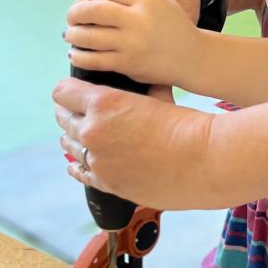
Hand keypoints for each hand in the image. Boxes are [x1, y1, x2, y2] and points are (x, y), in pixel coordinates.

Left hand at [53, 77, 222, 207]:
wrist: (204, 161)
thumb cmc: (189, 127)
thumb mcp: (161, 96)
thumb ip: (142, 91)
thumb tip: (143, 84)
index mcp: (104, 103)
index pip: (63, 92)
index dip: (69, 90)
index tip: (74, 93)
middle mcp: (93, 131)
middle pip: (63, 117)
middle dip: (71, 112)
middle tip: (79, 112)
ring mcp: (98, 160)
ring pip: (69, 144)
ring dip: (75, 138)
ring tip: (82, 136)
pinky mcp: (108, 183)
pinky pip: (80, 172)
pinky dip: (78, 165)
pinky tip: (77, 162)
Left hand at [65, 0, 203, 87]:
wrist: (193, 57)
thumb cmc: (173, 28)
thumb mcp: (159, 1)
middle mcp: (138, 19)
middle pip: (93, 10)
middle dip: (75, 13)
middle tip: (70, 17)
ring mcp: (132, 42)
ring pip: (89, 35)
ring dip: (73, 34)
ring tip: (70, 34)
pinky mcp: (128, 64)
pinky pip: (94, 59)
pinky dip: (80, 56)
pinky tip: (75, 53)